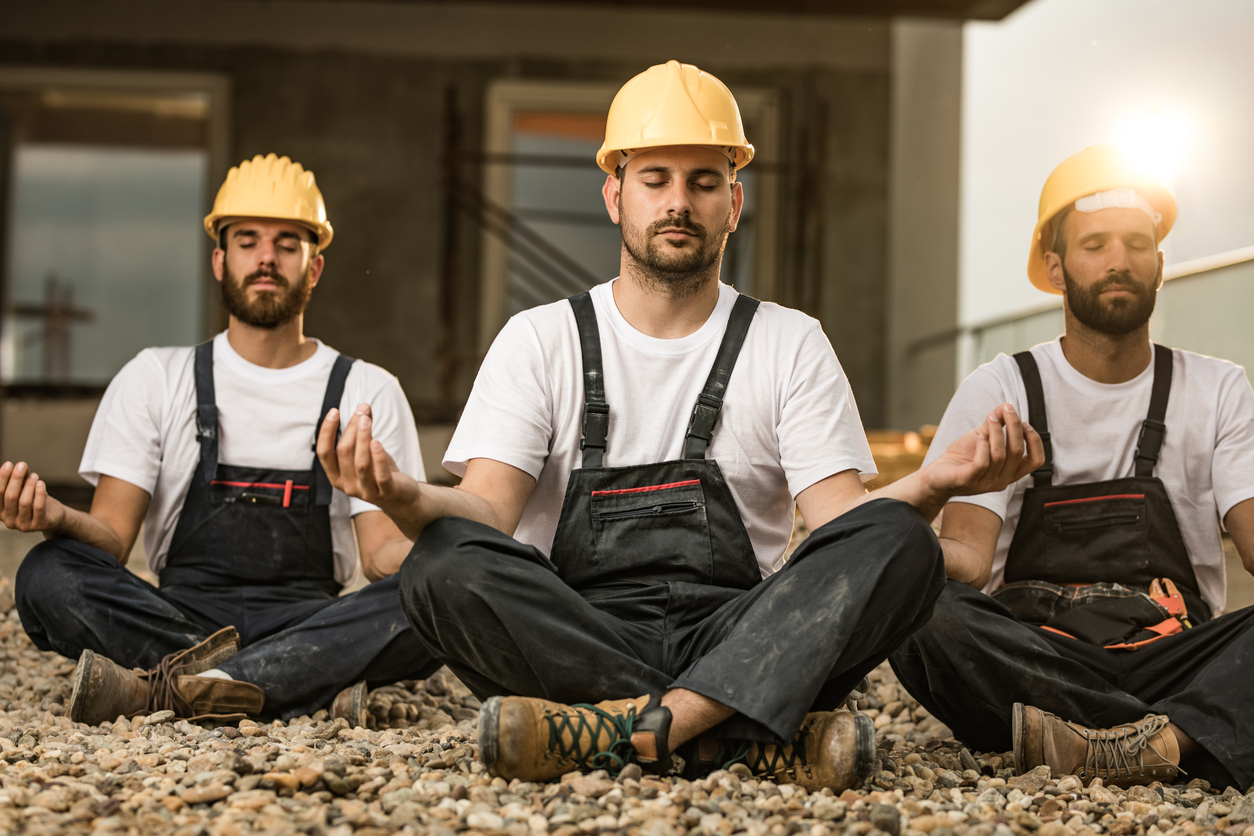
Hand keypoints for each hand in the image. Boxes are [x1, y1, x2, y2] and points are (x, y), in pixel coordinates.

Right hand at [0, 461, 64, 532]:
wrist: (53, 515)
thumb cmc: (34, 500)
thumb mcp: (25, 489)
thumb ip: (21, 479)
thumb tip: (19, 465)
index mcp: (0, 512)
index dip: (2, 478)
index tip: (9, 464)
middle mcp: (9, 521)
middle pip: (10, 497)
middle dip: (15, 479)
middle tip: (22, 465)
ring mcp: (23, 525)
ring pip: (24, 502)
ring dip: (29, 486)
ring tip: (35, 476)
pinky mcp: (39, 525)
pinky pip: (38, 507)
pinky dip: (39, 494)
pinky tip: (41, 483)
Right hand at [316, 404, 420, 513]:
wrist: (401, 497)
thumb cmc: (379, 472)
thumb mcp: (368, 451)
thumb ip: (364, 431)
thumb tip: (363, 406)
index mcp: (336, 476)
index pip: (324, 453)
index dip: (327, 431)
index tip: (334, 411)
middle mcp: (347, 486)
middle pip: (344, 452)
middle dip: (351, 428)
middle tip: (362, 412)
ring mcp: (366, 491)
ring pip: (360, 463)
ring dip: (363, 438)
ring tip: (367, 419)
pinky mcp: (386, 492)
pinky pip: (380, 475)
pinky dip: (378, 458)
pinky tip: (377, 441)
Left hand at [923, 403, 1043, 498]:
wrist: (936, 474)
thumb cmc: (962, 457)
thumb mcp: (982, 437)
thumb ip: (996, 423)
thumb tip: (1007, 405)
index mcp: (1010, 472)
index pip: (1036, 460)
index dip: (1034, 440)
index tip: (1024, 422)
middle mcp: (1002, 481)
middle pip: (1017, 452)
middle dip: (1014, 426)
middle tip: (1006, 409)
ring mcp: (986, 483)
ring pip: (1000, 455)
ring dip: (996, 431)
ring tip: (989, 417)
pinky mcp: (968, 481)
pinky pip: (982, 463)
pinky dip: (982, 446)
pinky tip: (978, 436)